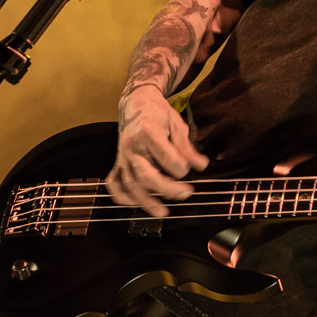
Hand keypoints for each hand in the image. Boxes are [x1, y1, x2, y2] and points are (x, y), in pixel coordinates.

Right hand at [105, 85, 209, 216]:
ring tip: (163, 212)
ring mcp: (123, 157)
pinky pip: (114, 183)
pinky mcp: (118, 163)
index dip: (182, 166)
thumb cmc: (158, 113)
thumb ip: (187, 147)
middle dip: (167, 189)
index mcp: (148, 132)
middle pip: (146, 176)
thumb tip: (201, 165)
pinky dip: (122, 196)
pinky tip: (135, 203)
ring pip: (131, 185)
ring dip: (147, 202)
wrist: (135, 104)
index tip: (193, 167)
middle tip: (187, 193)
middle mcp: (132, 147)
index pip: (166, 157)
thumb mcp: (177, 124)